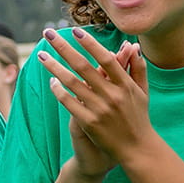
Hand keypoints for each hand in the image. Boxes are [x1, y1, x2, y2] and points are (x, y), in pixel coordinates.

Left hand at [39, 28, 151, 167]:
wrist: (137, 151)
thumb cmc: (138, 118)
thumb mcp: (142, 93)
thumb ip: (137, 68)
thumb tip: (133, 46)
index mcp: (126, 85)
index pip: (106, 58)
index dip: (90, 44)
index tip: (74, 31)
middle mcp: (112, 95)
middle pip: (83, 66)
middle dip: (64, 47)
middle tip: (48, 33)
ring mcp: (100, 109)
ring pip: (71, 82)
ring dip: (54, 67)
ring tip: (40, 55)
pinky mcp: (89, 122)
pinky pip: (68, 102)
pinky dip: (58, 90)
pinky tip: (51, 81)